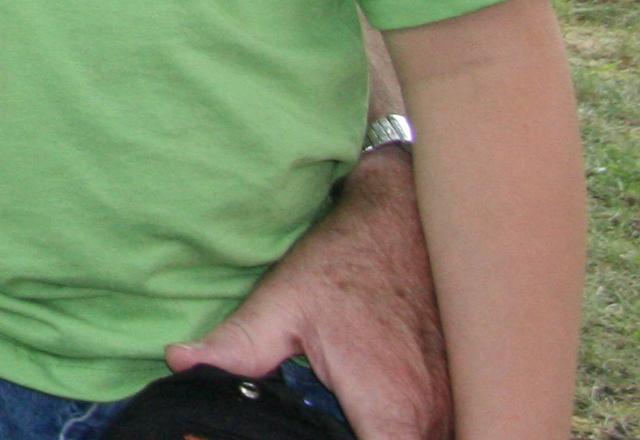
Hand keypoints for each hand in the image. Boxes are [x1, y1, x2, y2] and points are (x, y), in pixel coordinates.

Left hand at [166, 146, 446, 439]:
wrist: (407, 221)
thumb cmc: (347, 262)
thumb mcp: (283, 302)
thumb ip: (239, 345)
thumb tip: (181, 362)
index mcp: (392, 408)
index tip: (318, 434)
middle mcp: (432, 416)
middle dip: (355, 438)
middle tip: (322, 417)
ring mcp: (451, 406)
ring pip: (420, 439)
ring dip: (382, 432)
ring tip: (342, 408)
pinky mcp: (458, 394)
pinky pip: (430, 427)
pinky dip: (402, 424)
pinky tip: (366, 405)